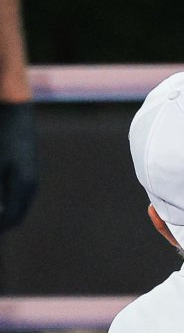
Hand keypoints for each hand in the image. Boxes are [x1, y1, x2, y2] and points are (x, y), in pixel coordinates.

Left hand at [0, 101, 36, 231]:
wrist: (15, 110)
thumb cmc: (1, 136)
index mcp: (23, 185)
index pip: (11, 219)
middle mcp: (31, 184)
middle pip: (16, 216)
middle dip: (2, 222)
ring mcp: (31, 176)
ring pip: (18, 206)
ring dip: (5, 212)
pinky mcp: (27, 169)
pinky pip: (18, 195)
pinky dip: (6, 201)